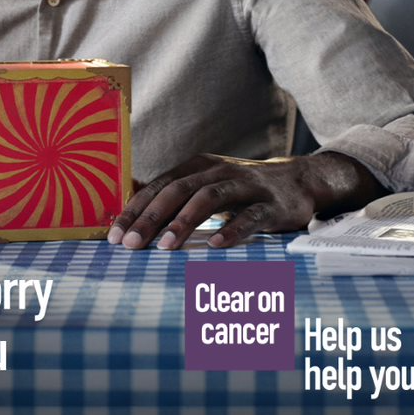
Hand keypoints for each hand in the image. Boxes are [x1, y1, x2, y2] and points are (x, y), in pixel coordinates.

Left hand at [108, 152, 384, 249]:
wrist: (300, 179)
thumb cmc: (242, 188)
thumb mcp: (205, 182)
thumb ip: (172, 191)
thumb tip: (129, 196)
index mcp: (197, 167)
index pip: (158, 186)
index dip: (134, 209)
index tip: (113, 234)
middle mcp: (217, 171)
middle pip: (177, 190)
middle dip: (150, 217)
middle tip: (129, 244)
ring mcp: (245, 185)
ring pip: (209, 199)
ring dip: (183, 222)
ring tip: (163, 247)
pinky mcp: (271, 204)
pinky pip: (250, 217)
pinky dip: (232, 230)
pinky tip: (215, 246)